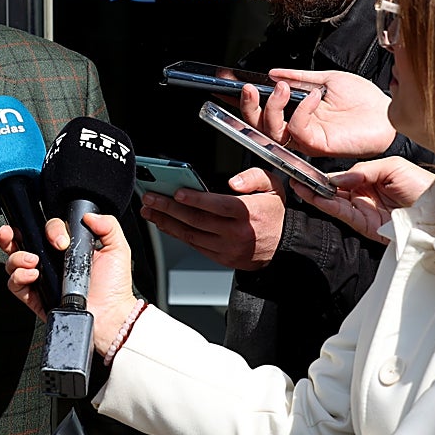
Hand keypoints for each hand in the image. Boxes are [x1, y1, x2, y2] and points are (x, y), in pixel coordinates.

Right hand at [3, 215, 139, 356]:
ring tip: (33, 261)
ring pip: (13, 261)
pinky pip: (14, 284)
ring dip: (17, 257)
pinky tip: (32, 275)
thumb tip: (89, 215)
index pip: (48, 229)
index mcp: (66, 248)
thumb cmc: (114, 286)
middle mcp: (50, 261)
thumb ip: (108, 225)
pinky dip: (18, 277)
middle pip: (21, 241)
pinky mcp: (34, 297)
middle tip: (12, 233)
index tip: (61, 241)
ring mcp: (40, 278)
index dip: (50, 230)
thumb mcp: (117, 249)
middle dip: (10, 234)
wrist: (111, 316)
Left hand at [139, 174, 285, 270]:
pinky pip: (195, 245)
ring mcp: (228, 248)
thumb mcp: (274, 186)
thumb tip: (234, 181)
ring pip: (191, 235)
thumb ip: (254, 177)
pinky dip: (177, 234)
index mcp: (249, 213)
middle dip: (169, 208)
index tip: (176, 192)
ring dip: (167, 222)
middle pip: (197, 220)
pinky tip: (165, 224)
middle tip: (150, 198)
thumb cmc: (274, 213)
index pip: (218, 205)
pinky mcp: (222, 258)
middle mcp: (237, 233)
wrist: (285, 246)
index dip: (195, 199)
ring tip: (150, 211)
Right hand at [239, 69, 394, 157]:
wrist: (387, 113)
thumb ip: (299, 78)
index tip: (232, 85)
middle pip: (258, 126)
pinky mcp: (317, 145)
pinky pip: (297, 129)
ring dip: (272, 107)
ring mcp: (305, 138)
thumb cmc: (363, 101)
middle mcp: (297, 129)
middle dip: (249, 107)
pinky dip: (301, 110)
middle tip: (249, 89)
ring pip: (272, 131)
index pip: (263, 110)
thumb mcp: (326, 80)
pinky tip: (314, 97)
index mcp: (296, 113)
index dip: (246, 101)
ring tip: (283, 88)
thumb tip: (274, 73)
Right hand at [289, 156, 434, 241]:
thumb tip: (337, 178)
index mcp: (371, 178)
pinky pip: (341, 213)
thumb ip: (363, 169)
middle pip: (333, 188)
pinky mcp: (364, 224)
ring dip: (314, 194)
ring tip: (298, 185)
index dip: (325, 172)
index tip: (309, 167)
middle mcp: (364, 194)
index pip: (342, 175)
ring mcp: (363, 209)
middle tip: (295, 176)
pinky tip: (315, 196)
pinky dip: (326, 205)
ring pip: (333, 201)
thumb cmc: (423, 185)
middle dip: (314, 183)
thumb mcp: (393, 166)